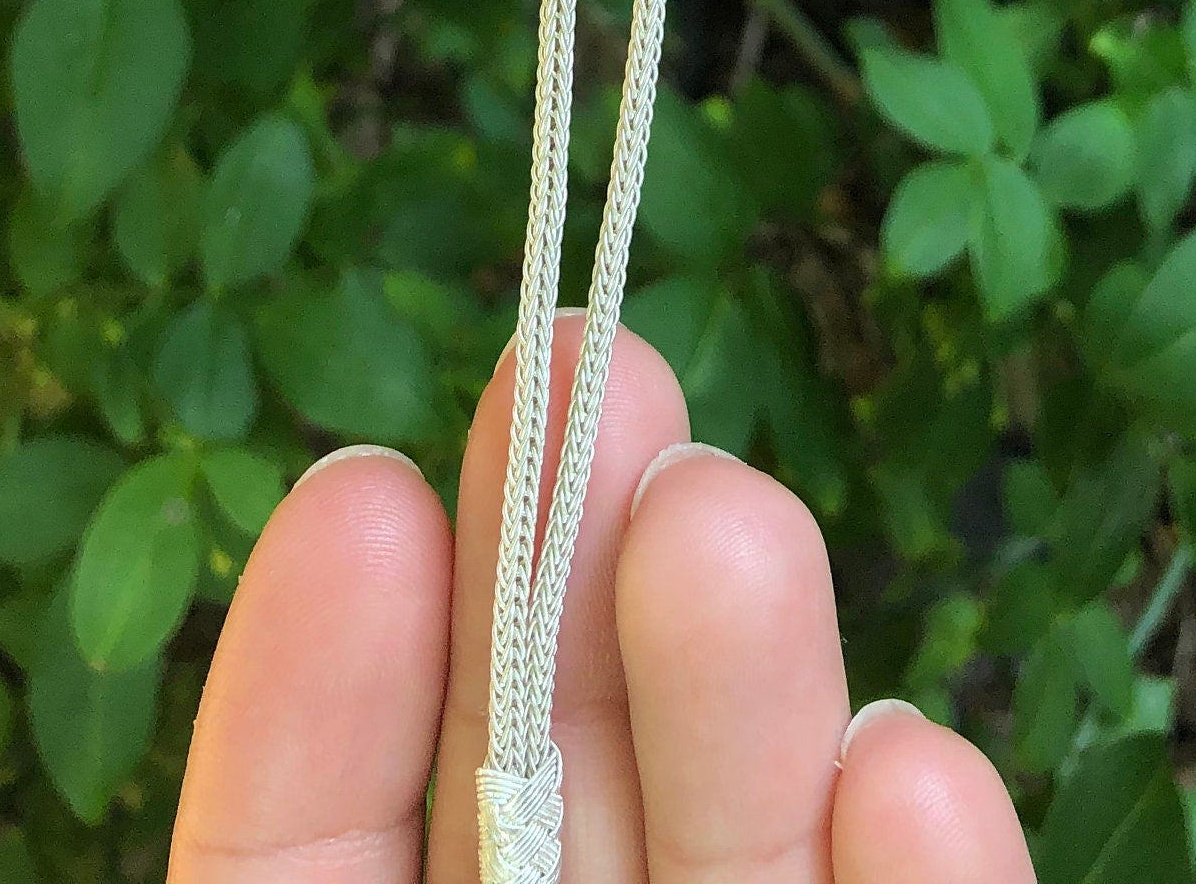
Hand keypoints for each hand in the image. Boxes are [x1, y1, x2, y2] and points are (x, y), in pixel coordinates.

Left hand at [171, 325, 1028, 883]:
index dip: (331, 694)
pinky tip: (908, 764)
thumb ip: (286, 839)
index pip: (316, 862)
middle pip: (551, 817)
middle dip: (565, 594)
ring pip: (746, 869)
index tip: (367, 496)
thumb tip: (359, 503)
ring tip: (722, 517)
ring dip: (746, 690)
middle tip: (588, 363)